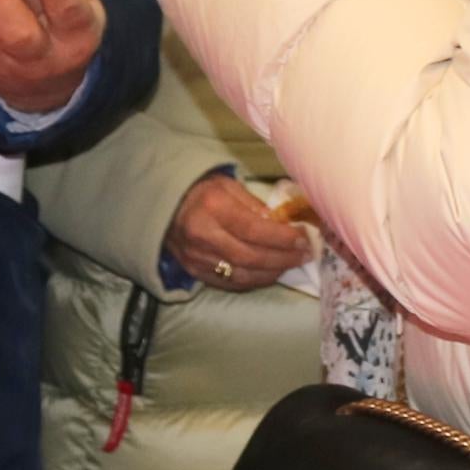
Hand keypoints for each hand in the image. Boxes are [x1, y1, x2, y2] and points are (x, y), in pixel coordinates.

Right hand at [171, 173, 311, 293]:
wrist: (164, 207)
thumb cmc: (201, 192)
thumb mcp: (228, 185)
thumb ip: (255, 205)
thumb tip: (282, 224)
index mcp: (212, 208)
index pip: (254, 229)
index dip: (282, 238)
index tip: (304, 238)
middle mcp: (203, 236)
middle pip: (250, 256)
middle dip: (283, 258)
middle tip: (304, 255)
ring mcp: (197, 258)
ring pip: (242, 274)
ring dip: (272, 272)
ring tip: (291, 264)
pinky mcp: (194, 272)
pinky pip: (230, 283)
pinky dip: (254, 280)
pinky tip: (270, 273)